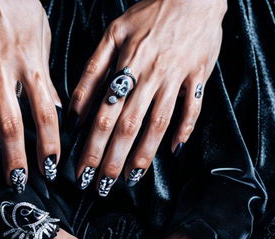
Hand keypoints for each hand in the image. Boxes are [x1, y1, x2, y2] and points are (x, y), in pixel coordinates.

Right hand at [0, 0, 60, 186]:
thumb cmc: (14, 0)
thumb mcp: (40, 35)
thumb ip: (45, 75)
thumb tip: (54, 108)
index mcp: (28, 64)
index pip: (44, 115)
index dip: (47, 146)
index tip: (49, 167)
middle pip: (8, 125)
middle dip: (14, 160)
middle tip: (18, 182)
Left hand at [69, 0, 226, 194]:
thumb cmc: (150, 13)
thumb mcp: (113, 34)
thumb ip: (93, 72)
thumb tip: (77, 109)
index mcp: (126, 65)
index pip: (104, 114)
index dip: (92, 145)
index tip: (82, 171)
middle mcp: (149, 75)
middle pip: (128, 126)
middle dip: (112, 160)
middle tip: (102, 186)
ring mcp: (175, 78)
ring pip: (157, 124)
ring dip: (143, 155)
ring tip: (131, 178)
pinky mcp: (197, 78)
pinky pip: (191, 110)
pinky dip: (183, 130)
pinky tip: (172, 150)